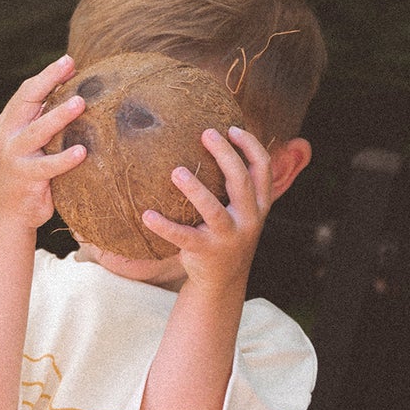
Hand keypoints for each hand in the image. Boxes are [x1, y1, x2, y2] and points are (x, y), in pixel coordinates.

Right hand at [0, 55, 88, 231]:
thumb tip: (75, 92)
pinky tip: (82, 152)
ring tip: (80, 103)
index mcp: (9, 122)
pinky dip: (64, 159)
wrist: (11, 214)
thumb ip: (43, 120)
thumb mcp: (31, 143)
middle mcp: (8, 135)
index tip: (69, 61)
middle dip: (49, 80)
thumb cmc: (28, 172)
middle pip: (28, 101)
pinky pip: (48, 166)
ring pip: (38, 131)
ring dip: (59, 116)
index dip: (48, 75)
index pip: (27, 91)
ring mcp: (15, 156)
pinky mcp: (25, 177)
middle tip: (70, 65)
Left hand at [141, 124, 273, 290]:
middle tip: (205, 134)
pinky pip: (183, 236)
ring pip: (213, 209)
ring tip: (176, 171)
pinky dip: (164, 226)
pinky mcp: (205, 252)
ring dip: (195, 189)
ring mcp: (228, 237)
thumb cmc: (227, 233)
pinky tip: (147, 214)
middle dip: (225, 155)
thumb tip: (216, 140)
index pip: (262, 169)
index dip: (250, 146)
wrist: (223, 280)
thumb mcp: (242, 210)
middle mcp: (248, 219)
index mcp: (259, 205)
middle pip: (240, 181)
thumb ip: (238, 185)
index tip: (232, 128)